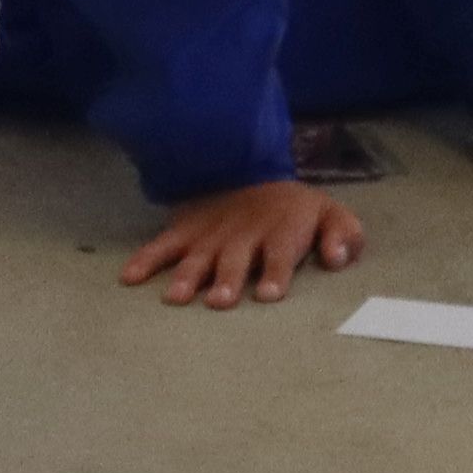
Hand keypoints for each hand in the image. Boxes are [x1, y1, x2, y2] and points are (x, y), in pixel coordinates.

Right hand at [119, 179, 364, 308]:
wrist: (251, 171)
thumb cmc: (295, 209)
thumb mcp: (331, 213)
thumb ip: (343, 236)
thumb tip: (338, 257)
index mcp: (281, 231)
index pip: (280, 254)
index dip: (275, 273)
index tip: (268, 294)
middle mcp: (244, 234)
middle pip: (235, 259)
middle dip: (227, 279)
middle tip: (220, 301)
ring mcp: (211, 234)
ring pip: (197, 256)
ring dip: (188, 276)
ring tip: (176, 298)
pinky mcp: (186, 230)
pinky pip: (163, 245)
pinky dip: (145, 260)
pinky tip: (129, 278)